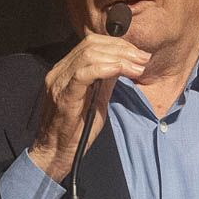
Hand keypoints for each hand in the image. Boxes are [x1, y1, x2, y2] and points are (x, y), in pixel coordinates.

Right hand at [28, 32, 152, 180]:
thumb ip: (105, 81)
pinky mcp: (63, 95)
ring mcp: (59, 82)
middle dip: (122, 49)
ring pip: (89, 55)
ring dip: (119, 58)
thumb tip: (122, 65)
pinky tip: (122, 70)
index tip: (139, 55)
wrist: (55, 153)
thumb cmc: (76, 131)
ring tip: (138, 67)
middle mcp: (59, 72)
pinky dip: (106, 68)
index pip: (91, 44)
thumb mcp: (96, 100)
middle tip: (143, 58)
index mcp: (65, 70)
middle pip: (92, 45)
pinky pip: (84, 74)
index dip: (118, 45)